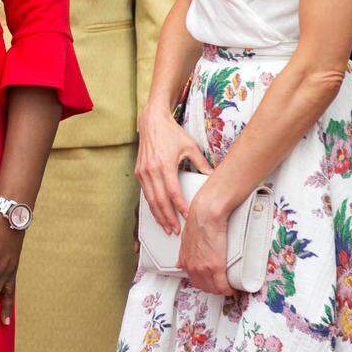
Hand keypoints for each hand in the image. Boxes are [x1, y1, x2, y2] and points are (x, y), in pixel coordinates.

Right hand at [135, 105, 210, 234]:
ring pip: (150, 199)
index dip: (180, 207)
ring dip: (158, 215)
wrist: (152, 121)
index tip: (187, 217)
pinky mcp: (139, 171)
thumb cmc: (171, 133)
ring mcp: (143, 171)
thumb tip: (213, 177)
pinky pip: (145, 193)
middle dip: (168, 217)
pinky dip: (151, 205)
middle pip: (160, 200)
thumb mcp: (190, 146)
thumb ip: (202, 163)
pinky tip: (157, 213)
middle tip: (175, 230)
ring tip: (166, 226)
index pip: (173, 192)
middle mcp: (151, 169)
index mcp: (164, 164)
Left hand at [178, 189, 233, 295]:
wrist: (206, 215)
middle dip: (214, 288)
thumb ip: (183, 254)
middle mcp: (193, 267)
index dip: (205, 284)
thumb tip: (179, 264)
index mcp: (186, 261)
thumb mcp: (185, 240)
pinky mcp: (216, 266)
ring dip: (222, 289)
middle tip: (222, 284)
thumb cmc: (198, 222)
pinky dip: (230, 290)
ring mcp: (204, 268)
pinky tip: (234, 288)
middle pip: (204, 287)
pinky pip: (223, 287)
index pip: (194, 281)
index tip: (212, 283)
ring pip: (214, 289)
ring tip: (229, 285)